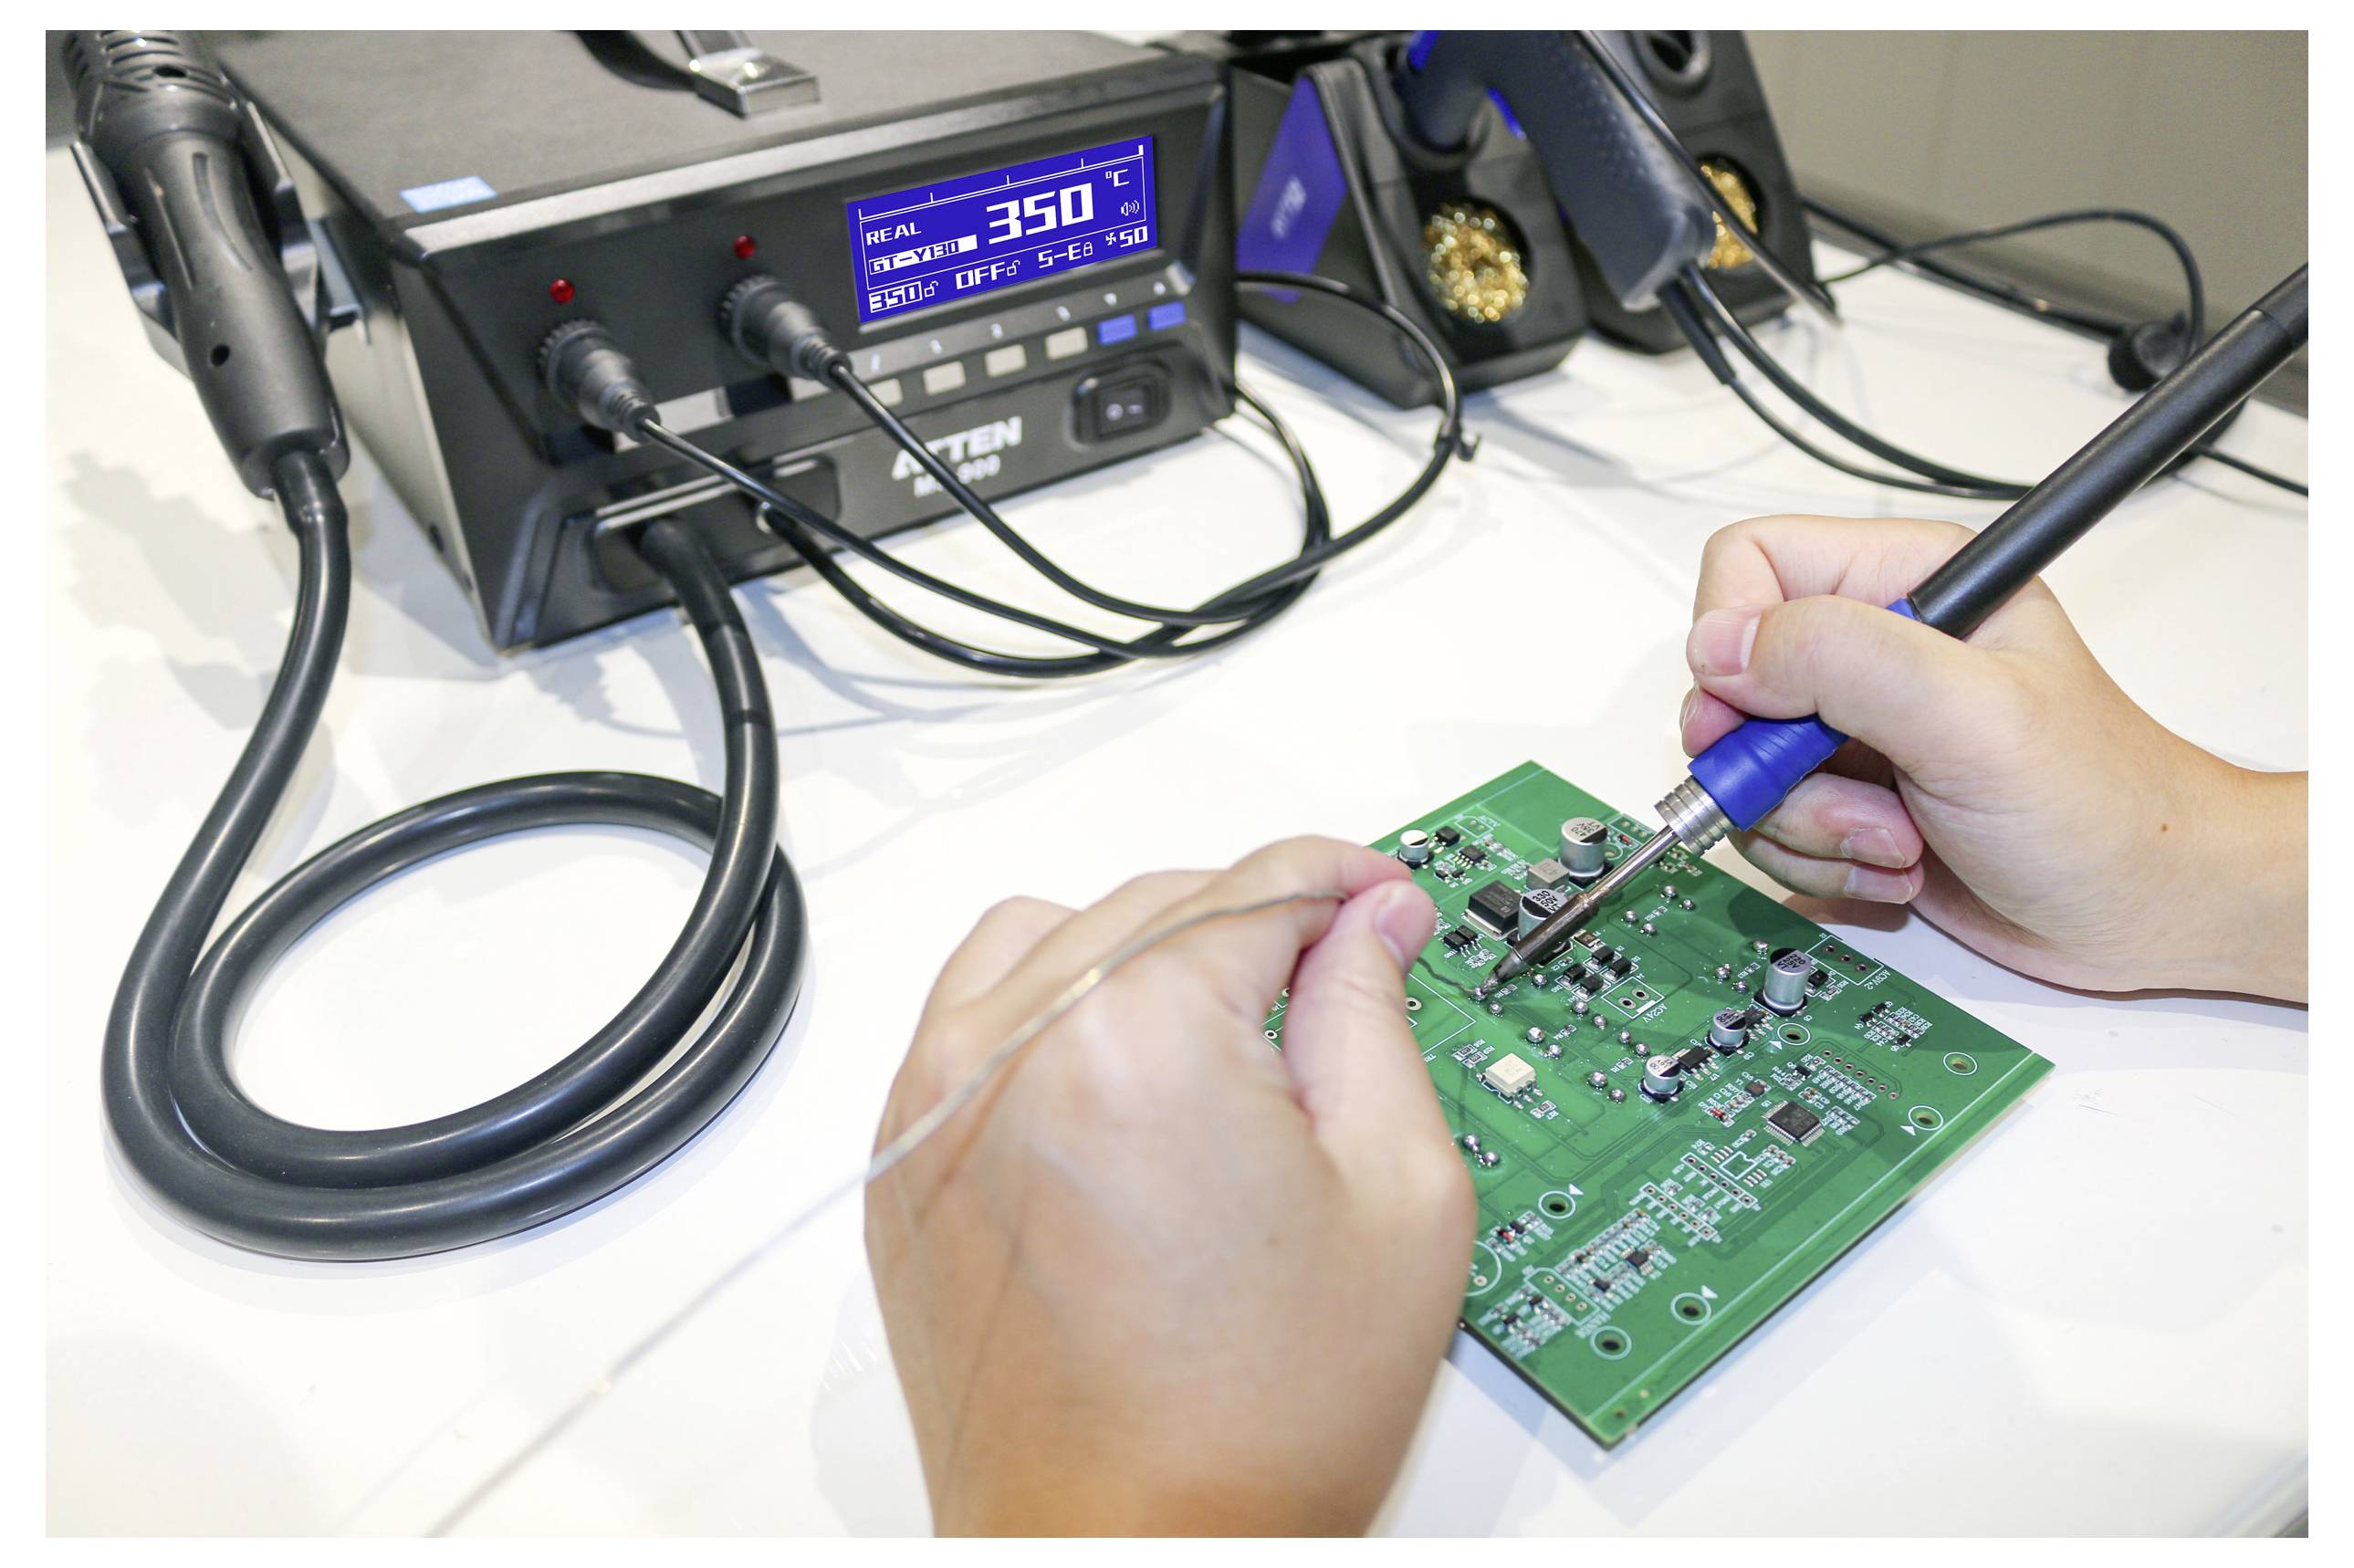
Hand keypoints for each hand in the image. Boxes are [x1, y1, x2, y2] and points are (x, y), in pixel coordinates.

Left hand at [866, 837, 1473, 1533]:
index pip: (1258, 888)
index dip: (1344, 885)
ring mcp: (938, 1099)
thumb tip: (1370, 926)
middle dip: (1259, 925)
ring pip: (1055, 934)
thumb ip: (1377, 1021)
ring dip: (1146, 951)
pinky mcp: (905, 1154)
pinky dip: (1051, 1004)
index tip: (1382, 902)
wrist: (1127, 1550)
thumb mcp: (1397, 1198)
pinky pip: (975, 1010)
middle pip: (1159, 902)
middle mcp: (1013, 1045)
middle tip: (1338, 981)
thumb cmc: (1254, 1424)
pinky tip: (1125, 1072)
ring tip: (1225, 1034)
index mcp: (1139, 1038)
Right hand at [1679, 515, 2304, 1000]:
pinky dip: (1822, 866)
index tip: (1759, 720)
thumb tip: (1722, 646)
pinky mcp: (1850, 800)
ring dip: (1809, 827)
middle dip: (1778, 766)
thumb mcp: (1972, 715)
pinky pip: (1772, 829)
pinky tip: (1899, 868)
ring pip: (1744, 770)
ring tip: (1900, 842)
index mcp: (1909, 584)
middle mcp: (1873, 650)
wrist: (2147, 909)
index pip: (1750, 565)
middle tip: (1858, 801)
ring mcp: (1856, 730)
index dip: (1731, 643)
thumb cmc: (2104, 806)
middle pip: (1730, 685)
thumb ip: (1841, 658)